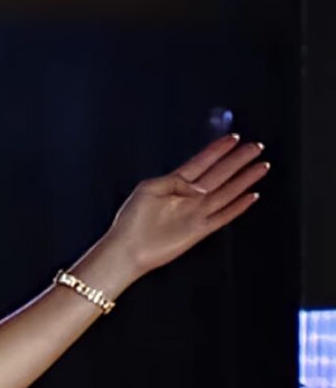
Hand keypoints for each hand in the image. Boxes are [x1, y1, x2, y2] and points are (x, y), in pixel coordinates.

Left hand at [105, 134, 265, 283]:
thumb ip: (174, 180)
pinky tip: (251, 196)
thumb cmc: (131, 220)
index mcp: (176, 183)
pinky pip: (223, 217)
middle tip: (256, 146)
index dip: (218, 149)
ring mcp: (196, 214)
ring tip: (261, 166)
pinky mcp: (198, 231)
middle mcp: (190, 198)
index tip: (234, 137)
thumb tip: (196, 183)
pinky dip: (238, 207)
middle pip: (220, 174)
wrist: (126, 250)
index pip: (203, 162)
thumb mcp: (149, 188)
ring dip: (245, 179)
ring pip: (227, 192)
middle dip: (239, 160)